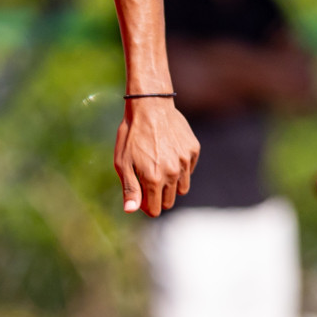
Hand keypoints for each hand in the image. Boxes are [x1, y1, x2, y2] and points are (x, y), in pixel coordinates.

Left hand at [114, 99, 198, 215]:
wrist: (149, 106)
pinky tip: (167, 154)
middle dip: (157, 197)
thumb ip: (130, 188)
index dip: (145, 207)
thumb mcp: (122, 162)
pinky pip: (188, 169)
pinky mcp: (193, 150)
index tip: (139, 197)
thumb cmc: (131, 135)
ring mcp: (186, 162)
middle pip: (169, 201)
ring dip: (170, 184)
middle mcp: (174, 174)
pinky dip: (180, 167)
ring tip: (157, 168)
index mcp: (155, 179)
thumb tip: (131, 210)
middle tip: (146, 181)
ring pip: (182, 188)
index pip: (155, 209)